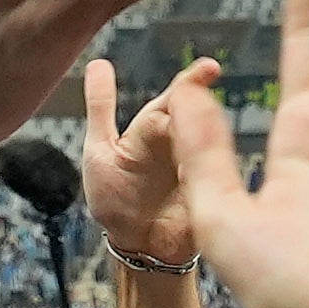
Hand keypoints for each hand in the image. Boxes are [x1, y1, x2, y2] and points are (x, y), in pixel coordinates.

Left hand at [85, 58, 218, 268]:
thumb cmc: (116, 198)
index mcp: (156, 129)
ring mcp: (196, 170)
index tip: (209, 68)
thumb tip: (98, 63)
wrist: (133, 244)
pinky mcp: (207, 197)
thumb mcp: (99, 148)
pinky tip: (202, 166)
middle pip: (194, 118)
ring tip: (198, 124)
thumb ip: (101, 107)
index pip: (175, 99)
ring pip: (204, 145)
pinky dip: (207, 173)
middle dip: (201, 104)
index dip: (190, 83)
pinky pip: (210, 181)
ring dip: (203, 135)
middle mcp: (180, 145)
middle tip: (206, 91)